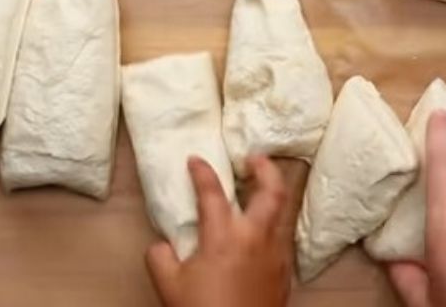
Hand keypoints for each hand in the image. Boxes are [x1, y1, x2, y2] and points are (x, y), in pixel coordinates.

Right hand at [146, 155, 290, 306]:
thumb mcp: (169, 286)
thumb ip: (160, 257)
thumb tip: (162, 245)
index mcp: (224, 237)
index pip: (212, 192)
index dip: (202, 171)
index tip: (195, 160)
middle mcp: (256, 238)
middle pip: (272, 191)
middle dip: (265, 168)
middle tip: (254, 158)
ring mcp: (276, 253)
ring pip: (283, 212)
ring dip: (274, 194)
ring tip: (260, 189)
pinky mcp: (285, 271)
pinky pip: (283, 237)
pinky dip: (273, 223)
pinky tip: (261, 231)